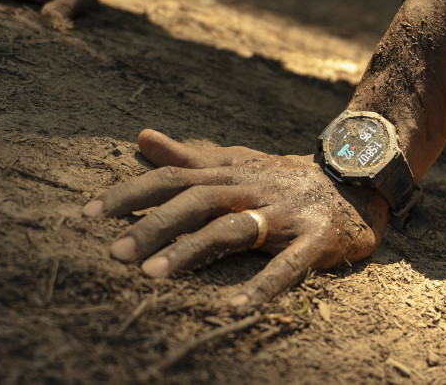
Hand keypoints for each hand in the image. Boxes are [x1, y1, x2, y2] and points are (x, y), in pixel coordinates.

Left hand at [83, 129, 385, 307]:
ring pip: (231, 229)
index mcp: (230, 172)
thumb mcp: (238, 163)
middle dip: (152, 225)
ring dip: (191, 251)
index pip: (172, 177)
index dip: (130, 193)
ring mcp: (284, 213)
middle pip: (196, 201)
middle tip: (114, 253)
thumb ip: (189, 157)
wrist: (359, 181)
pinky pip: (288, 265)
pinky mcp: (316, 239)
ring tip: (154, 276)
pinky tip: (237, 307)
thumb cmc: (285, 179)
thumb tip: (141, 137)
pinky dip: (263, 285)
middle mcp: (252, 188)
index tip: (86, 214)